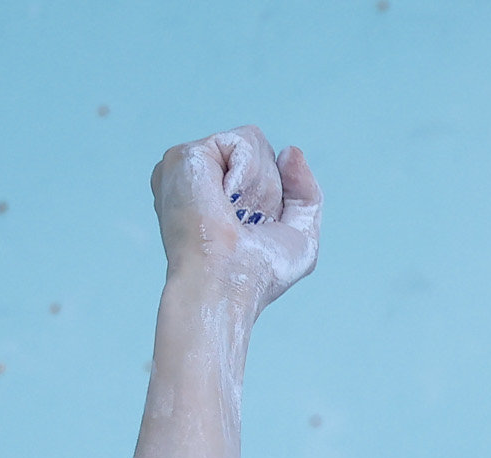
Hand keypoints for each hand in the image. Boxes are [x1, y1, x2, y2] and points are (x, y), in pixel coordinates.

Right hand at [150, 125, 321, 313]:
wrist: (225, 283)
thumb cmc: (258, 274)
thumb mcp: (300, 235)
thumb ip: (306, 193)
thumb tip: (289, 150)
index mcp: (217, 197)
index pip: (266, 170)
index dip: (275, 198)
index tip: (257, 230)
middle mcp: (200, 179)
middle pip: (263, 154)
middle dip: (270, 190)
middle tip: (245, 224)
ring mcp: (189, 166)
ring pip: (255, 143)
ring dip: (261, 185)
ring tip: (235, 213)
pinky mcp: (184, 155)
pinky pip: (244, 140)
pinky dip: (248, 172)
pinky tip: (226, 198)